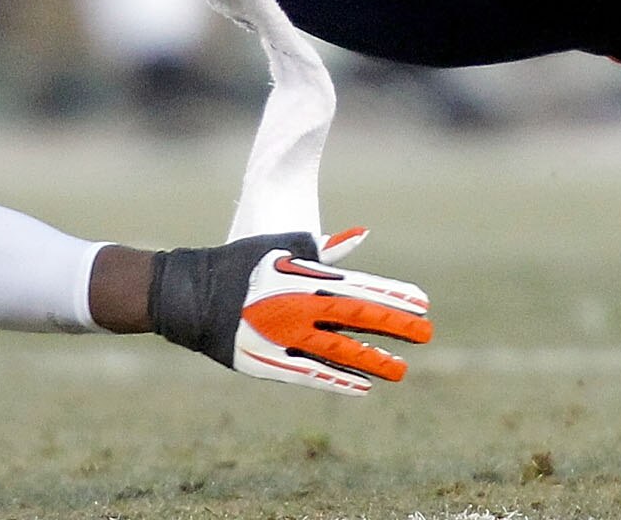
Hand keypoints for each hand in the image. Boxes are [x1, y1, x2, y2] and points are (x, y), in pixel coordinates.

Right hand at [149, 227, 431, 394]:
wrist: (192, 294)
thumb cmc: (242, 263)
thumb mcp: (282, 247)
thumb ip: (323, 248)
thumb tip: (361, 234)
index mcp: (305, 275)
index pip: (361, 287)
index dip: (394, 297)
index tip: (423, 303)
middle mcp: (299, 306)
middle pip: (358, 318)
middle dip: (394, 327)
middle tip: (428, 334)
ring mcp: (285, 336)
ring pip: (340, 351)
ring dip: (373, 360)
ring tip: (402, 370)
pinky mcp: (269, 361)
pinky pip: (311, 374)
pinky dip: (338, 380)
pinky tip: (363, 386)